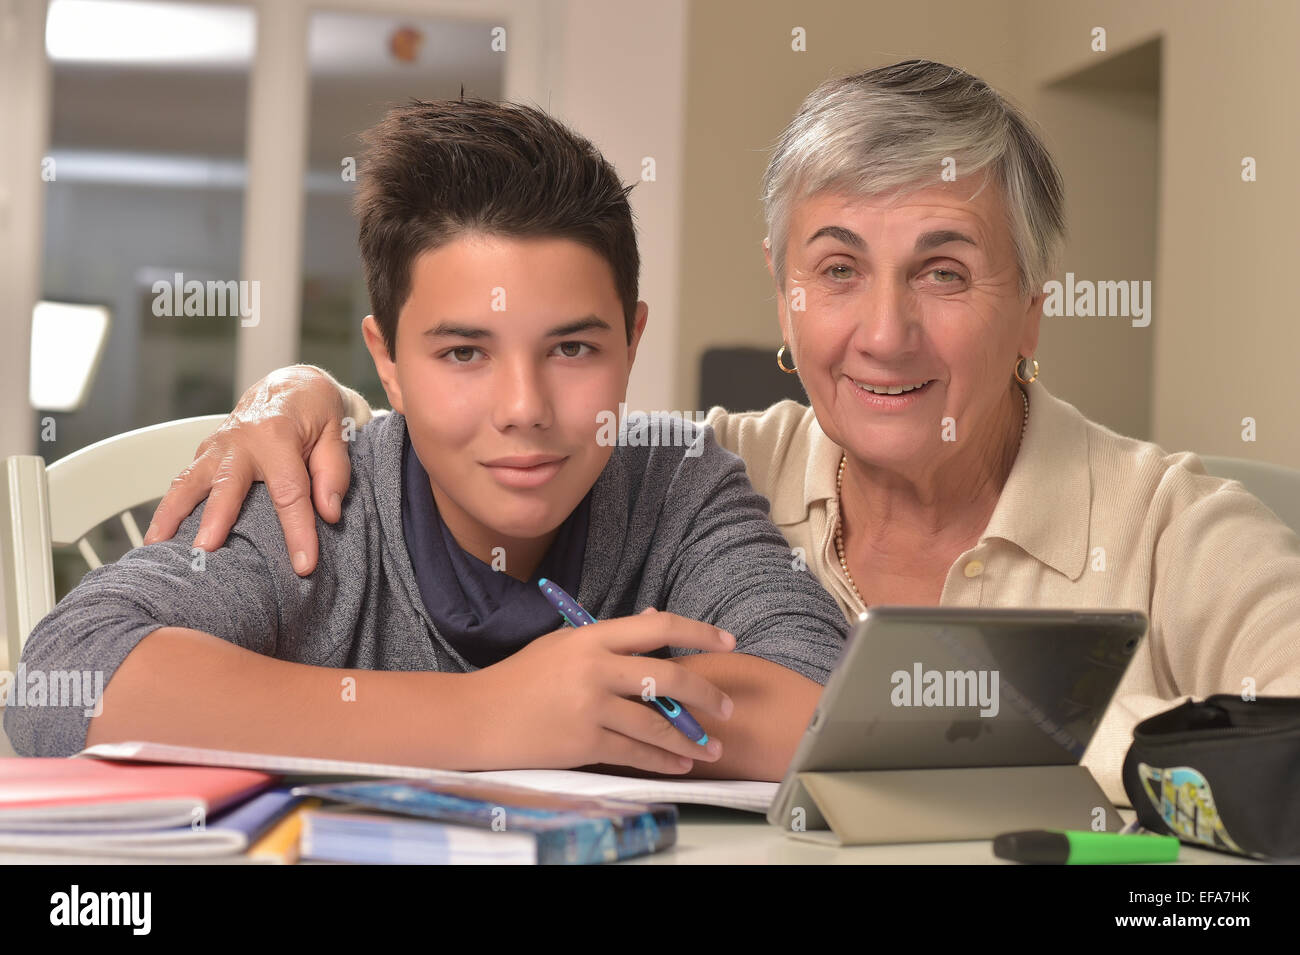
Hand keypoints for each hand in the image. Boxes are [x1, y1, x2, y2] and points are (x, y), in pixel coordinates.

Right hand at [144, 365, 353, 574]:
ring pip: (189, 482)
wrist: (291, 385)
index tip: (303, 565)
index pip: (290, 492)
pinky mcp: (205, 454)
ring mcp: (217, 447)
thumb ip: (334, 474)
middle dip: (216, 519)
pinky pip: (182, 483)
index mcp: (278, 436)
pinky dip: (167, 509)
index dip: (297, 531)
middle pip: (227, 486)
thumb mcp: (337, 434)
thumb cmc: (316, 412)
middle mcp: (241, 441)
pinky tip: (159, 538)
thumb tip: (328, 514)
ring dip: (171, 515)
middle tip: (206, 551)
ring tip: (157, 549)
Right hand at [473, 609, 736, 773]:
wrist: (477, 717)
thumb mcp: (562, 644)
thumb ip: (608, 637)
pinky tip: (681, 764)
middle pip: (668, 677)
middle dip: (707, 694)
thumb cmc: (518, 679)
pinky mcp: (584, 742)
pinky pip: (635, 752)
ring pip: (657, 723)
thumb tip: (654, 621)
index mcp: (592, 637)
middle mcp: (595, 667)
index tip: (728, 641)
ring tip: (713, 749)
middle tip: (728, 708)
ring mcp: (591, 706)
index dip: (699, 633)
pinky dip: (663, 760)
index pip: (658, 627)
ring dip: (691, 739)